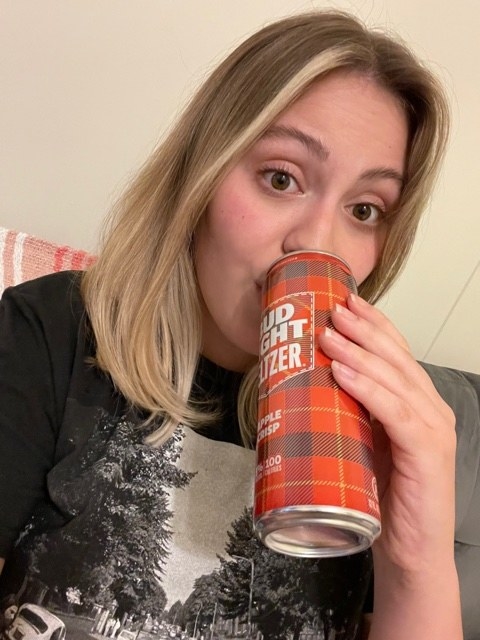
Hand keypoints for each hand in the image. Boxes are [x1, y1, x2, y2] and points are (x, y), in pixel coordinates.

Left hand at [317, 293, 455, 570]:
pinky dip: (370, 391)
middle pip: (397, 359)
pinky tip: (345, 374)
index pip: (398, 353)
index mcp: (418, 404)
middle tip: (333, 310)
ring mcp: (433, 431)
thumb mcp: (361, 443)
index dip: (373, 324)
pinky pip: (397, 414)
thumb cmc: (382, 496)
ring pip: (396, 381)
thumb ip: (348, 413)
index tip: (345, 301)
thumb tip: (307, 385)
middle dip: (363, 330)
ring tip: (330, 335)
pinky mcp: (427, 456)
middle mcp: (432, 410)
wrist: (408, 552)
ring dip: (360, 354)